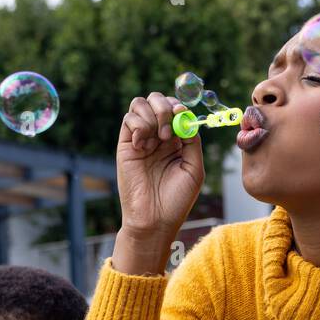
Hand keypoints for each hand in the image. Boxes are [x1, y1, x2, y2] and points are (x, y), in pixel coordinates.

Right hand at [114, 91, 204, 257]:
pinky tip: (143, 145)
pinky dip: (138, 125)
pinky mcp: (125, 145)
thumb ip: (193, 142)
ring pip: (140, 104)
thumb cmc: (176, 200)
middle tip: (169, 131)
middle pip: (157, 100)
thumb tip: (186, 118)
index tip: (182, 115)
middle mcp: (158, 136)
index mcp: (177, 141)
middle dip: (165, 107)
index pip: (176, 109)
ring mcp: (141, 139)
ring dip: (152, 114)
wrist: (154, 220)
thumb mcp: (194, 170)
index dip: (179, 106)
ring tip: (158, 139)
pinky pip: (128, 119)